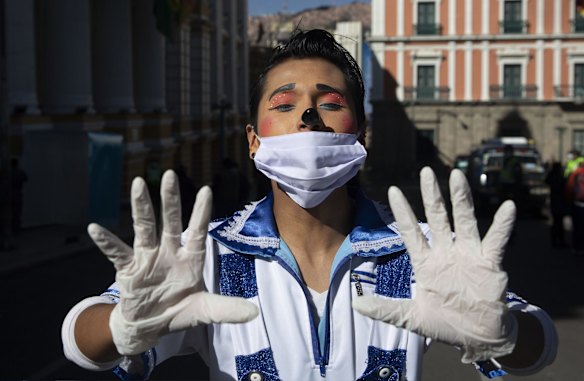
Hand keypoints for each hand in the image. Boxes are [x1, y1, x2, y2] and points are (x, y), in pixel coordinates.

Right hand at [88, 170, 258, 354]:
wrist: (150, 326)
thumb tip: (254, 312)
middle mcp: (168, 251)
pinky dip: (106, 242)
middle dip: (170, 199)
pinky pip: (117, 252)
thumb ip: (226, 308)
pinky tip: (96, 228)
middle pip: (169, 221)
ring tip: (138, 184)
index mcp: (190, 257)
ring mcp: (147, 258)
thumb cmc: (179, 311)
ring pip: (145, 228)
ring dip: (141, 207)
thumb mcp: (204, 311)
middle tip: (170, 174)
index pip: (197, 230)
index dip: (201, 212)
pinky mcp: (128, 269)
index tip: (206, 189)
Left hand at [353, 167, 516, 362]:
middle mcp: (446, 252)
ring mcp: (468, 255)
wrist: (477, 336)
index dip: (402, 212)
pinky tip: (508, 207)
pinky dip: (502, 225)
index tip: (393, 190)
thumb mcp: (411, 317)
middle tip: (426, 171)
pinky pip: (497, 240)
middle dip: (431, 195)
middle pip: (437, 218)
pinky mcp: (489, 263)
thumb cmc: (444, 322)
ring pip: (464, 221)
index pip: (411, 232)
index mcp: (426, 262)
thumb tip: (355, 304)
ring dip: (461, 200)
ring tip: (457, 176)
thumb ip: (386, 309)